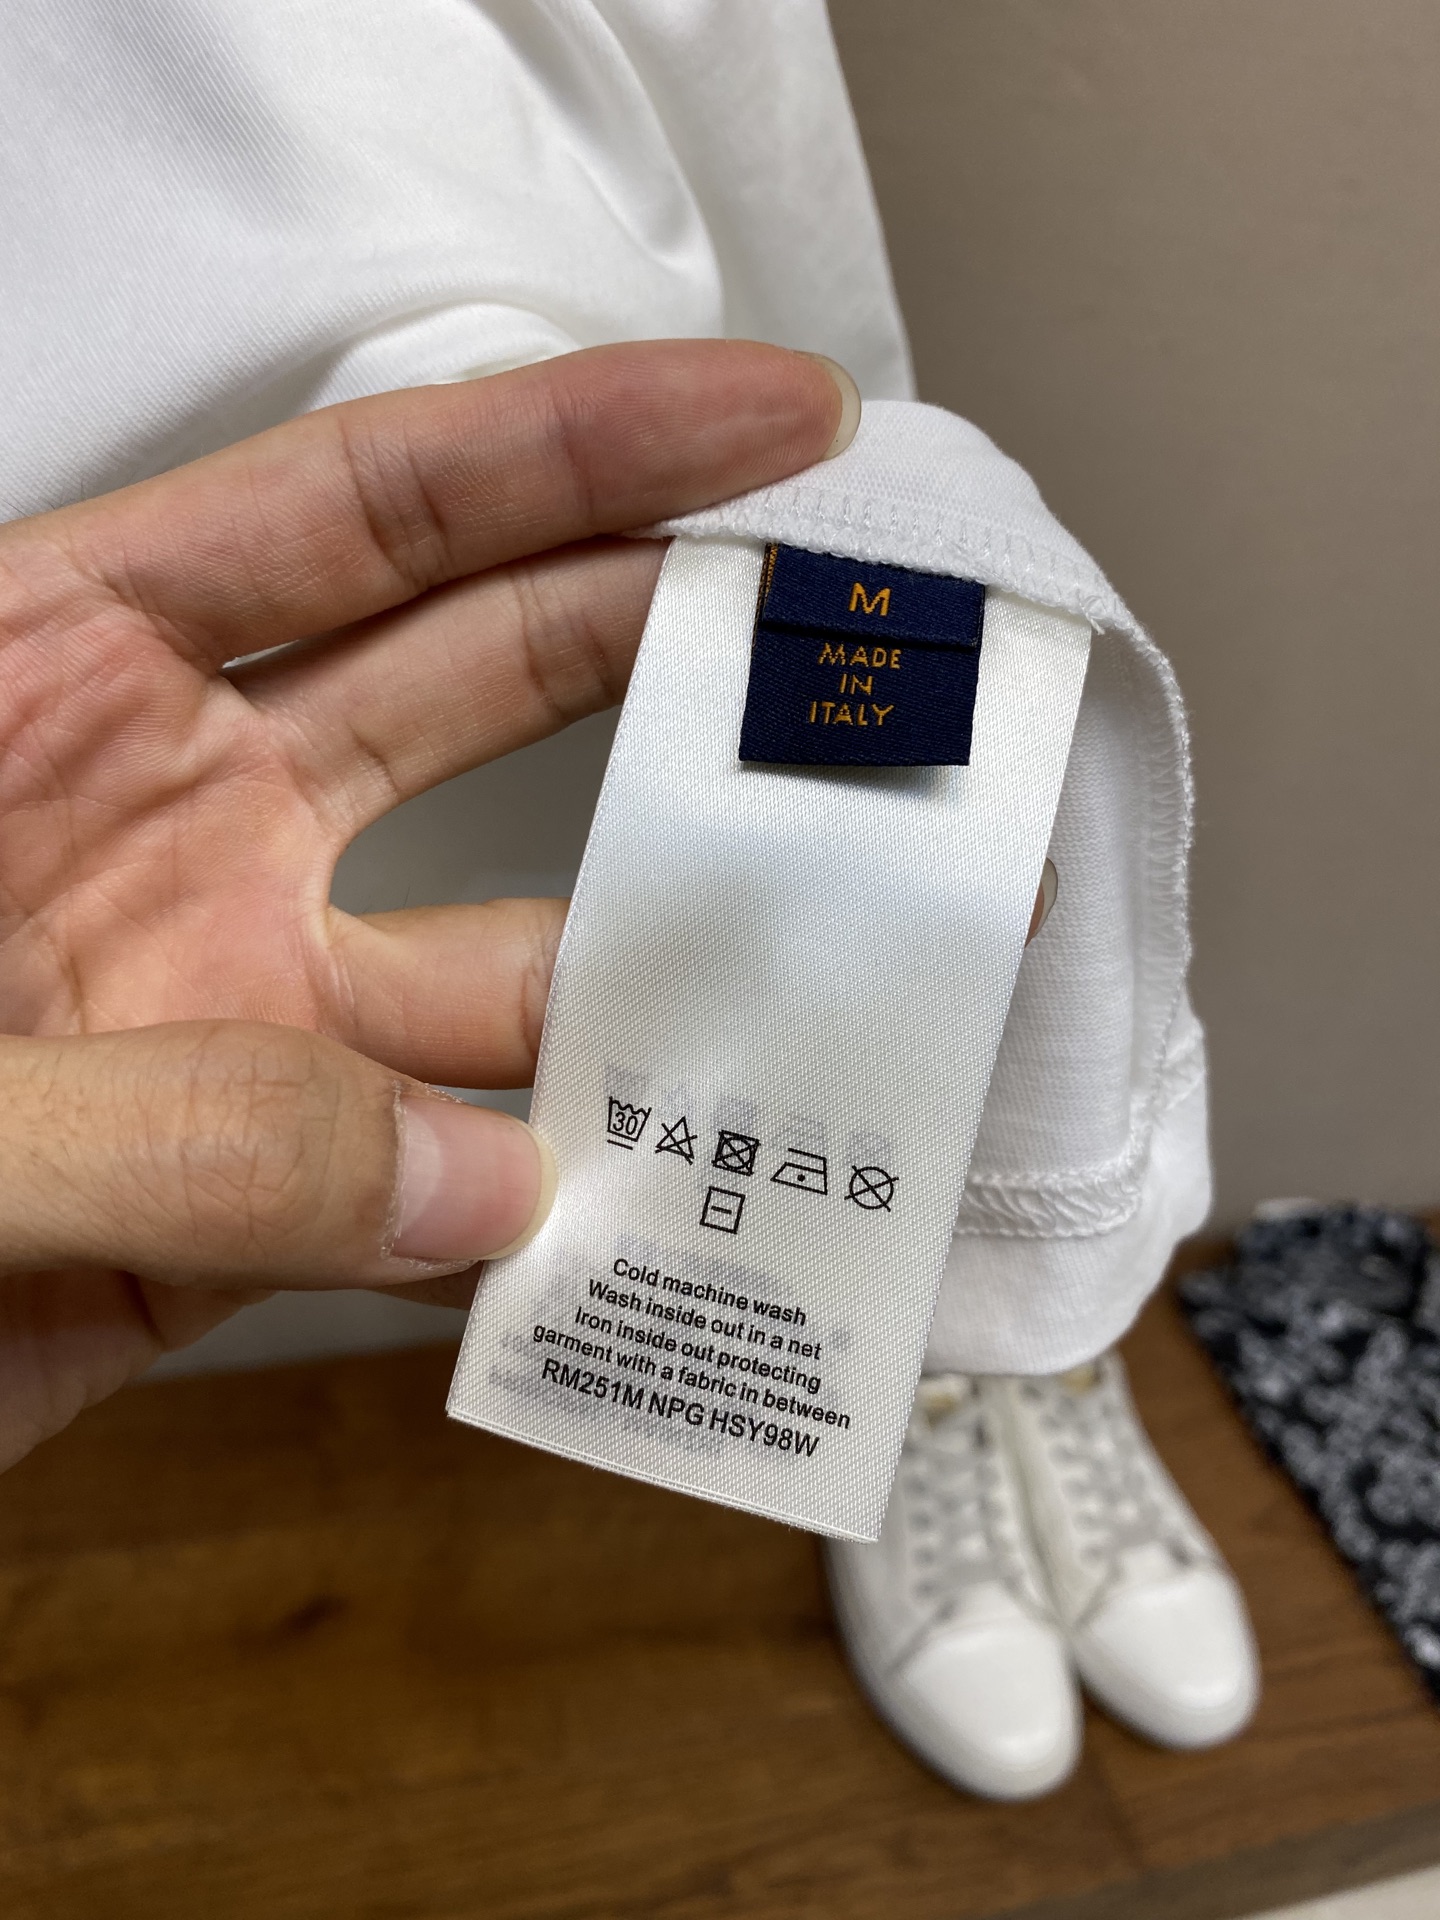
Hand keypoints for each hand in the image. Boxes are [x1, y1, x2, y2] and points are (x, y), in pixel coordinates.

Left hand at [0, 341, 854, 1467]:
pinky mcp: (232, 1198)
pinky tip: (672, 1200)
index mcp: (56, 679)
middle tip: (876, 662)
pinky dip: (551, 1203)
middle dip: (691, 663)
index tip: (781, 427)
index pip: (375, 517)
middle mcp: (172, 826)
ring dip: (668, 977)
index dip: (593, 451)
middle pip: (490, 698)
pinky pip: (436, 1186)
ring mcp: (219, 1013)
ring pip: (504, 970)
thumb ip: (170, 1123)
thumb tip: (480, 1185)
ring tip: (854, 966)